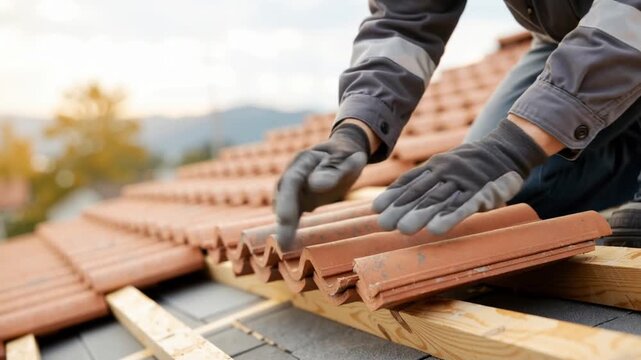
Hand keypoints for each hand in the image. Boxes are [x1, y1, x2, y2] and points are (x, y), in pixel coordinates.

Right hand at [274, 122, 370, 249]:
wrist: (343, 153)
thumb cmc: (346, 154)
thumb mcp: (345, 157)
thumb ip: (333, 169)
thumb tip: (315, 185)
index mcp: (303, 161)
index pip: (291, 180)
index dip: (286, 201)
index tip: (284, 219)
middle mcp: (292, 173)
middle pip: (282, 196)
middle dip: (283, 218)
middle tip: (282, 241)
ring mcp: (292, 188)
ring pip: (283, 207)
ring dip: (283, 226)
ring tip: (284, 246)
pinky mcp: (297, 201)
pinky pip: (291, 215)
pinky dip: (290, 228)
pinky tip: (288, 245)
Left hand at [373, 119, 547, 234]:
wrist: (506, 150)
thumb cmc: (469, 164)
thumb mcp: (444, 165)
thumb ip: (424, 179)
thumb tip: (396, 198)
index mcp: (435, 166)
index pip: (410, 181)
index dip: (393, 195)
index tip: (376, 209)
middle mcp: (446, 173)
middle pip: (420, 192)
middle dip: (401, 208)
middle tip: (384, 224)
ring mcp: (464, 182)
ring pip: (439, 200)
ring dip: (420, 215)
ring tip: (403, 230)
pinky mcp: (482, 192)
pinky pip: (464, 206)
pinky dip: (450, 217)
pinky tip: (436, 229)